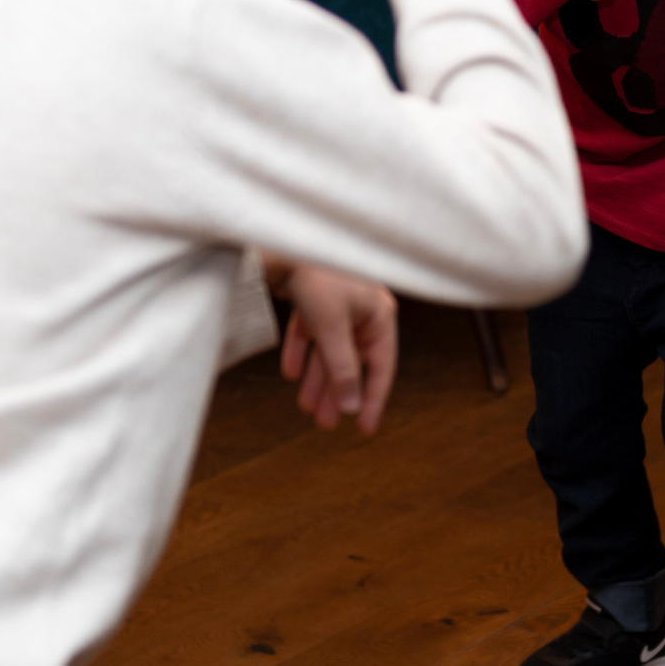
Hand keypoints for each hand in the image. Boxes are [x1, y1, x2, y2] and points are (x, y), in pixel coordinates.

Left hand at [273, 260, 398, 432]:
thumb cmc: (317, 273)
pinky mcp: (312, 296)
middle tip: (326, 422)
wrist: (283, 238)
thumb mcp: (332, 327)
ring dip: (317, 378)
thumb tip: (350, 404)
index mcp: (379, 314)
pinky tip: (291, 372)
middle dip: (337, 392)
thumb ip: (342, 368)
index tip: (363, 427)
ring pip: (329, 350)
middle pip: (352, 361)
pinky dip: (301, 352)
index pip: (381, 366)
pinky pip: (310, 332)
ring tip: (305, 406)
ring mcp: (337, 303)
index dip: (373, 398)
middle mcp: (361, 309)